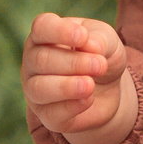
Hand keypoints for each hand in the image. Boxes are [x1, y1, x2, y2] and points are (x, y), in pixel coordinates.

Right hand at [23, 12, 133, 143]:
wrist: (109, 90)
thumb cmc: (100, 56)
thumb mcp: (108, 41)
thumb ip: (100, 39)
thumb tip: (91, 46)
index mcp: (45, 35)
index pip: (42, 27)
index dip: (60, 31)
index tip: (83, 36)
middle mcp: (33, 61)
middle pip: (42, 59)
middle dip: (74, 62)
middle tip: (100, 65)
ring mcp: (35, 89)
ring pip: (39, 88)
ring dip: (67, 86)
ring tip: (90, 85)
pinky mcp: (46, 115)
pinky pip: (51, 114)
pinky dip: (71, 107)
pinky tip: (88, 100)